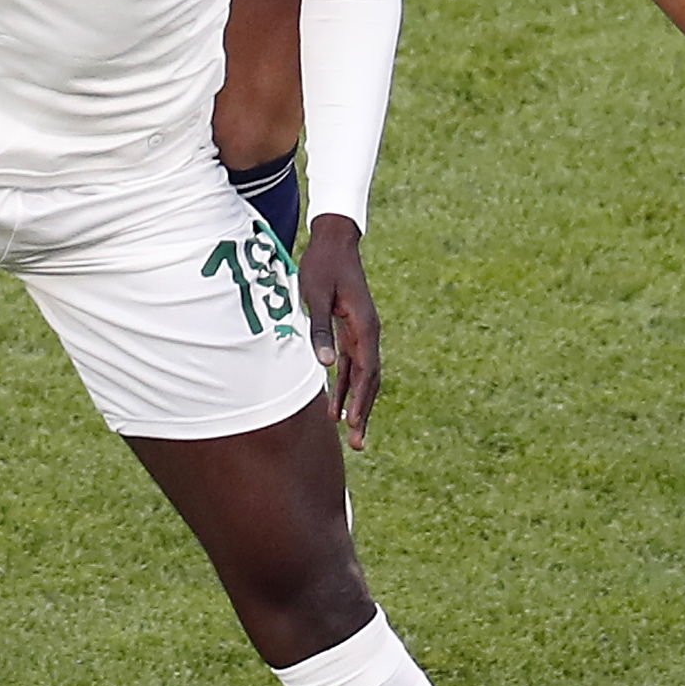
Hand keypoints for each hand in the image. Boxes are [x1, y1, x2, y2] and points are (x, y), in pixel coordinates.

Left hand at [298, 213, 381, 447]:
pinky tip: (335, 406)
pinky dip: (346, 386)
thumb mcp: (315, 296)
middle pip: (369, 380)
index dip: (360, 399)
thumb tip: (325, 365)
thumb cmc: (323, 266)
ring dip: (356, 404)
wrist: (335, 241)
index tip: (353, 422)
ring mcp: (362, 333)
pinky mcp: (352, 330)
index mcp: (364, 326)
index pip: (366, 371)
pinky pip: (353, 365)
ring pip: (362, 376)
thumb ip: (320, 330)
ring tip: (349, 434)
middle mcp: (368, 333)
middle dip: (363, 412)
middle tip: (357, 443)